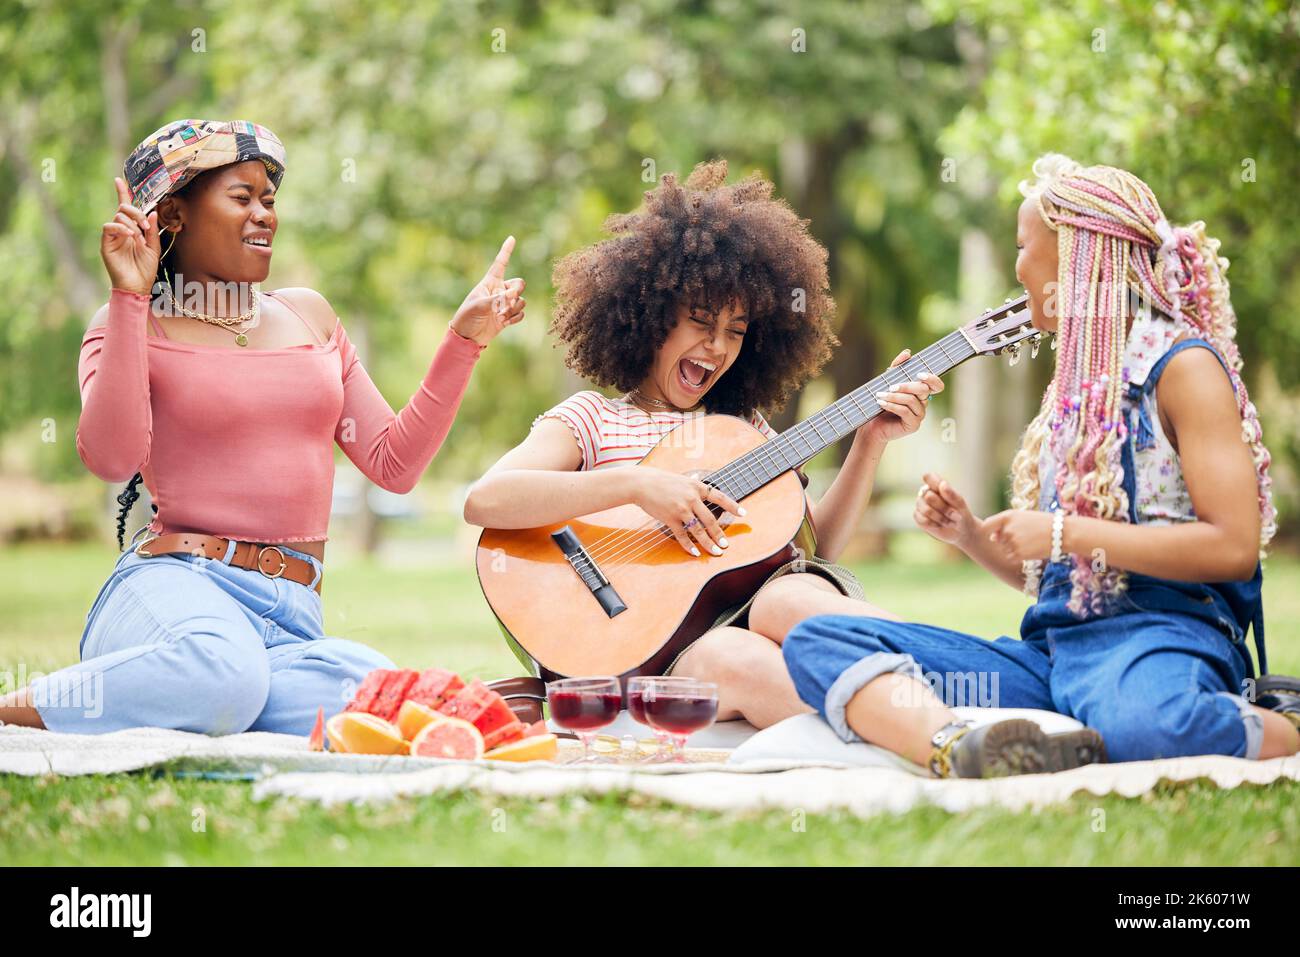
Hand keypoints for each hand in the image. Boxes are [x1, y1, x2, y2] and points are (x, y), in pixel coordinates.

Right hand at [101, 177, 160, 295]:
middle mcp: (121, 230)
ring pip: (117, 217)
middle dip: (136, 212)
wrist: (138, 286)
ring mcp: (113, 237)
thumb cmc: (145, 269)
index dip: (122, 193)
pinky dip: (121, 228)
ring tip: (140, 236)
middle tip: (146, 226)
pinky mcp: (106, 244)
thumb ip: (153, 230)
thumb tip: (152, 212)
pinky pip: (108, 228)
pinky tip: (131, 236)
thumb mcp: (154, 247)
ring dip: (132, 223)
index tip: (119, 180)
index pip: (126, 208)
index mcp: (132, 229)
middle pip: (123, 209)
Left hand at [450, 236, 525, 346]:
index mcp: (490, 282)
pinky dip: (515, 318)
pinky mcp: (508, 317)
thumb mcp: (479, 305)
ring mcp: (504, 304)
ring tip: (500, 316)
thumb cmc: (467, 316)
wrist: (466, 336)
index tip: (511, 238)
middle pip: (519, 284)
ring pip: (521, 300)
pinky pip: (521, 313)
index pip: (500, 263)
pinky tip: (505, 323)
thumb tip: (514, 295)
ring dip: (513, 308)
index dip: (506, 251)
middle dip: (516, 292)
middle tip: (507, 301)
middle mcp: (499, 291)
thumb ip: (497, 299)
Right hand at [628, 466, 744, 556]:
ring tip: (716, 552)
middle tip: (726, 545)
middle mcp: (691, 498)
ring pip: (699, 531)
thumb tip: (699, 478)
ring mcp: (681, 509)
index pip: (720, 497)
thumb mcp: (681, 478)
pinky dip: (689, 546)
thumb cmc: (661, 481)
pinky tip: (696, 553)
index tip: (743, 514)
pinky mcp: (670, 519)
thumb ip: (692, 482)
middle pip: (710, 520)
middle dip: (720, 534)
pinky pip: (682, 536)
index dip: (732, 506)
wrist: (641, 484)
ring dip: (709, 543)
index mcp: (697, 487)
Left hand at [863, 349, 942, 444]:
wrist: (872, 425)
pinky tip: (881, 403)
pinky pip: (905, 412)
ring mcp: (920, 415)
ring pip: (912, 400)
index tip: (919, 374)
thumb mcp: (887, 381)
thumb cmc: (881, 402)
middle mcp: (923, 403)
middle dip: (906, 386)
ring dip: (894, 396)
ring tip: (880, 395)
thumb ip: (897, 367)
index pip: (936, 385)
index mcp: (921, 392)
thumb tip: (907, 353)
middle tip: (890, 386)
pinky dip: (892, 406)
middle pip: (923, 390)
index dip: (932, 379)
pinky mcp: (913, 425)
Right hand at [913, 473, 981, 548]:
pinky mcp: (918, 517)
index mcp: (937, 486)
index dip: (933, 482)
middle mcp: (926, 493)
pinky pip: (923, 520)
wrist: (961, 531)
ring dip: (941, 518)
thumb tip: (942, 484)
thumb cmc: (961, 514)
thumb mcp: (960, 504)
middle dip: (944, 509)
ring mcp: (921, 505)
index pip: (929, 477)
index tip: (942, 487)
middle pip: (929, 497)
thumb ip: (951, 494)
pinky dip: (935, 524)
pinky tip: (940, 525)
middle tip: (956, 516)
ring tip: (950, 522)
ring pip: (926, 510)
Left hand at [983, 509, 1054, 562]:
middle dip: (1008, 539)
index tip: (997, 533)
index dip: (990, 530)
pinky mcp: (1017, 554)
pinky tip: (1031, 549)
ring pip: (1005, 549)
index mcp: (1007, 516)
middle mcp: (1007, 529)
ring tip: (1031, 541)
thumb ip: (1005, 525)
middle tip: (1026, 536)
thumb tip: (991, 538)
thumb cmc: (1043, 523)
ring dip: (1014, 548)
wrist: (1062, 533)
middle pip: (998, 539)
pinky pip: (1011, 557)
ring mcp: (1011, 542)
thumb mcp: (1023, 517)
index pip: (987, 525)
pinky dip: (1019, 556)